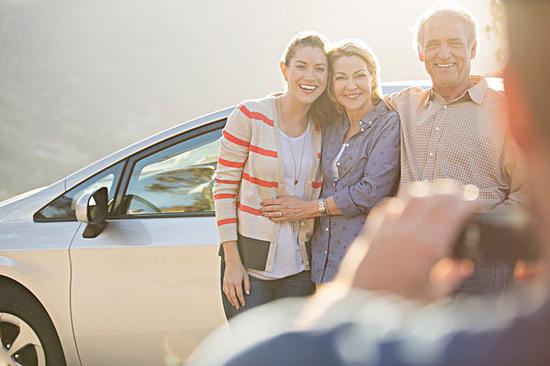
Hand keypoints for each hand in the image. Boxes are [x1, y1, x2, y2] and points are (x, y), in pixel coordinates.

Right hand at [223, 260, 249, 308]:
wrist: (232, 262)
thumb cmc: (240, 268)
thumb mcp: (246, 276)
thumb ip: (247, 285)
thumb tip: (247, 293)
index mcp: (237, 282)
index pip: (239, 294)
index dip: (241, 300)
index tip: (243, 303)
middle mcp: (231, 283)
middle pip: (233, 296)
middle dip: (235, 302)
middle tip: (238, 307)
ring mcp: (226, 283)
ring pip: (228, 294)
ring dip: (231, 300)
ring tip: (234, 304)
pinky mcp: (224, 282)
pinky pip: (225, 290)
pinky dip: (227, 295)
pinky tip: (229, 297)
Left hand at [260, 196, 316, 221]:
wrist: (306, 209)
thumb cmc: (299, 202)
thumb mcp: (290, 197)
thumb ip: (282, 198)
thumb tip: (275, 198)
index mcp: (283, 201)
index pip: (271, 202)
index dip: (265, 202)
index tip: (261, 203)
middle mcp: (282, 207)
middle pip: (270, 208)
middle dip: (263, 209)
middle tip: (259, 209)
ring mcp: (284, 213)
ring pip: (272, 214)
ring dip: (266, 214)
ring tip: (262, 214)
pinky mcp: (287, 218)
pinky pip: (278, 219)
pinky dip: (273, 219)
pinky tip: (270, 218)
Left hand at [336, 180, 477, 301]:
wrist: (357, 306)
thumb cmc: (396, 306)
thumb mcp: (432, 298)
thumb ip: (450, 279)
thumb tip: (464, 267)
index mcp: (428, 247)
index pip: (453, 211)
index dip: (468, 201)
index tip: (476, 201)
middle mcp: (407, 232)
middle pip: (434, 196)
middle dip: (451, 191)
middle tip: (461, 194)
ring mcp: (387, 229)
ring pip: (410, 195)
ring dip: (427, 191)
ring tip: (438, 195)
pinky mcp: (371, 232)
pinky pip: (388, 206)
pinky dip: (401, 201)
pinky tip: (407, 207)